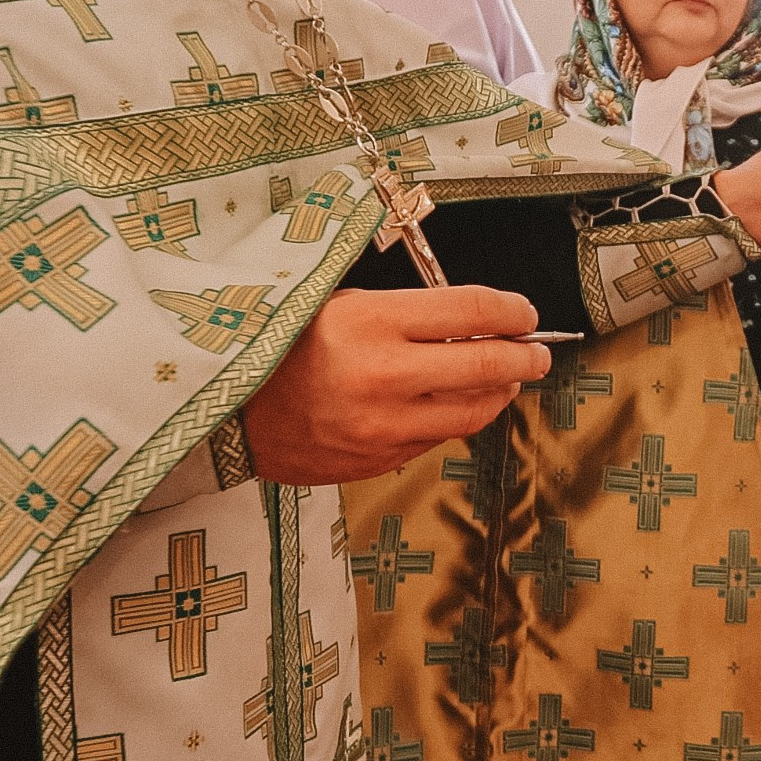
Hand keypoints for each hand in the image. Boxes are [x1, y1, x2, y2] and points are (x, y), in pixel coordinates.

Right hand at [243, 286, 548, 484]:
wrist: (223, 411)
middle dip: (524, 355)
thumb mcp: (334, 302)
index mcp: (372, 322)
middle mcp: (384, 375)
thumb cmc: (276, 346)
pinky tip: (453, 402)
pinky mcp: (379, 458)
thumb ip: (405, 312)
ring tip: (504, 377)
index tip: (523, 312)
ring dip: (498, 392)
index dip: (511, 310)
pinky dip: (454, 417)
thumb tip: (475, 321)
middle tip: (537, 350)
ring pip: (472, 411)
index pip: (472, 310)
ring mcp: (383, 424)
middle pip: (488, 364)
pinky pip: (436, 438)